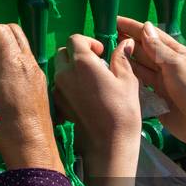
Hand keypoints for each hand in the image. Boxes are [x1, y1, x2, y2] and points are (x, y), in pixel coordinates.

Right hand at [0, 24, 61, 172]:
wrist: (32, 147)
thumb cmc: (1, 126)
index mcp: (12, 63)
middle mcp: (28, 61)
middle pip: (11, 29)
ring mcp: (37, 70)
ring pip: (19, 42)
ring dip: (0, 48)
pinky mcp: (40, 80)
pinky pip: (24, 57)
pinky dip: (10, 58)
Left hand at [54, 36, 140, 185]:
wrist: (109, 146)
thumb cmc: (123, 112)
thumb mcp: (128, 81)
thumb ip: (122, 58)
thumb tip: (125, 43)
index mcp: (82, 63)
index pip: (75, 38)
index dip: (88, 42)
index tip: (100, 52)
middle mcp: (64, 74)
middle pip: (63, 53)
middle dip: (77, 53)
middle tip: (94, 64)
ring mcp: (58, 91)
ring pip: (59, 70)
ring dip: (71, 70)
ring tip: (89, 82)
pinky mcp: (57, 106)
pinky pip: (58, 88)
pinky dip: (68, 86)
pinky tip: (83, 98)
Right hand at [117, 17, 185, 158]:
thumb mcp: (177, 65)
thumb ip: (158, 49)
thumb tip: (145, 26)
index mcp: (176, 53)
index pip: (151, 35)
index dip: (133, 27)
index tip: (114, 20)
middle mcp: (167, 66)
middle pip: (143, 50)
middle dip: (125, 42)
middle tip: (103, 35)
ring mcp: (161, 82)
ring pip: (139, 67)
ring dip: (125, 59)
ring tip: (104, 51)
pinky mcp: (156, 99)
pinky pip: (139, 85)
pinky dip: (128, 79)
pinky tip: (114, 74)